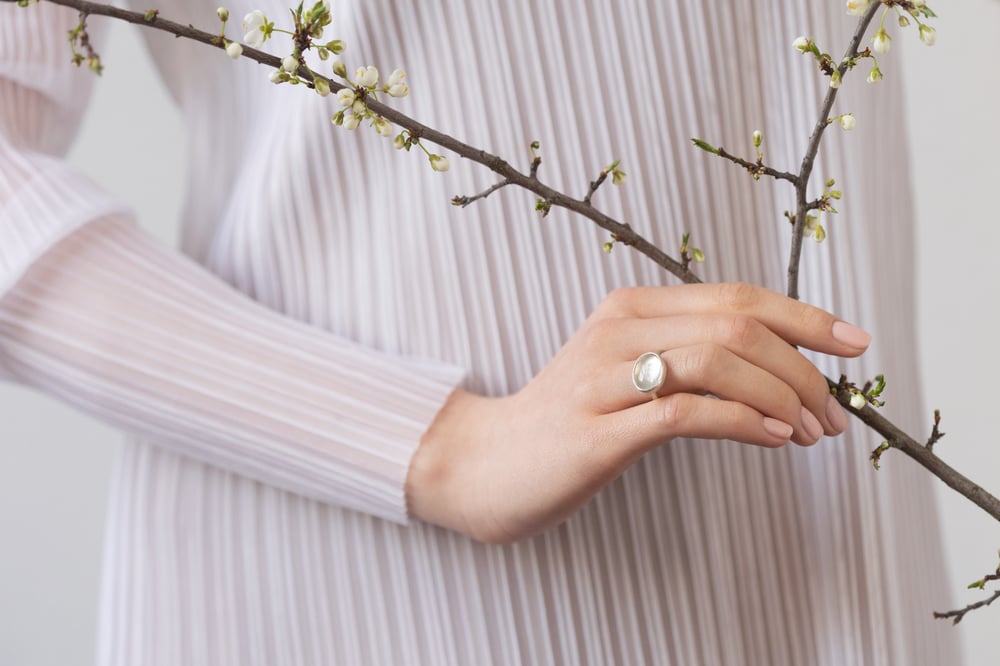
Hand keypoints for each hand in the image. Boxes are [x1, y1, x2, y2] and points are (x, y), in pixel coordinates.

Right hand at [405, 282, 869, 543]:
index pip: (734, 297)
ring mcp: (603, 378)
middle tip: (835, 414)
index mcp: (628, 307)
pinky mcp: (598, 430)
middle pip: (736, 325)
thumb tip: (775, 369)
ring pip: (717, 361)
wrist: (487, 463)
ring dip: (782, 396)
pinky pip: (687, 412)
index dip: (804, 317)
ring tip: (810, 431)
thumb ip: (685, 357)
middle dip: (803, 367)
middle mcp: (616, 331)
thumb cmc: (568, 421)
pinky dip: (745, 422)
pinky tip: (775, 439)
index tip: (854, 344)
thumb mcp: (625, 372)